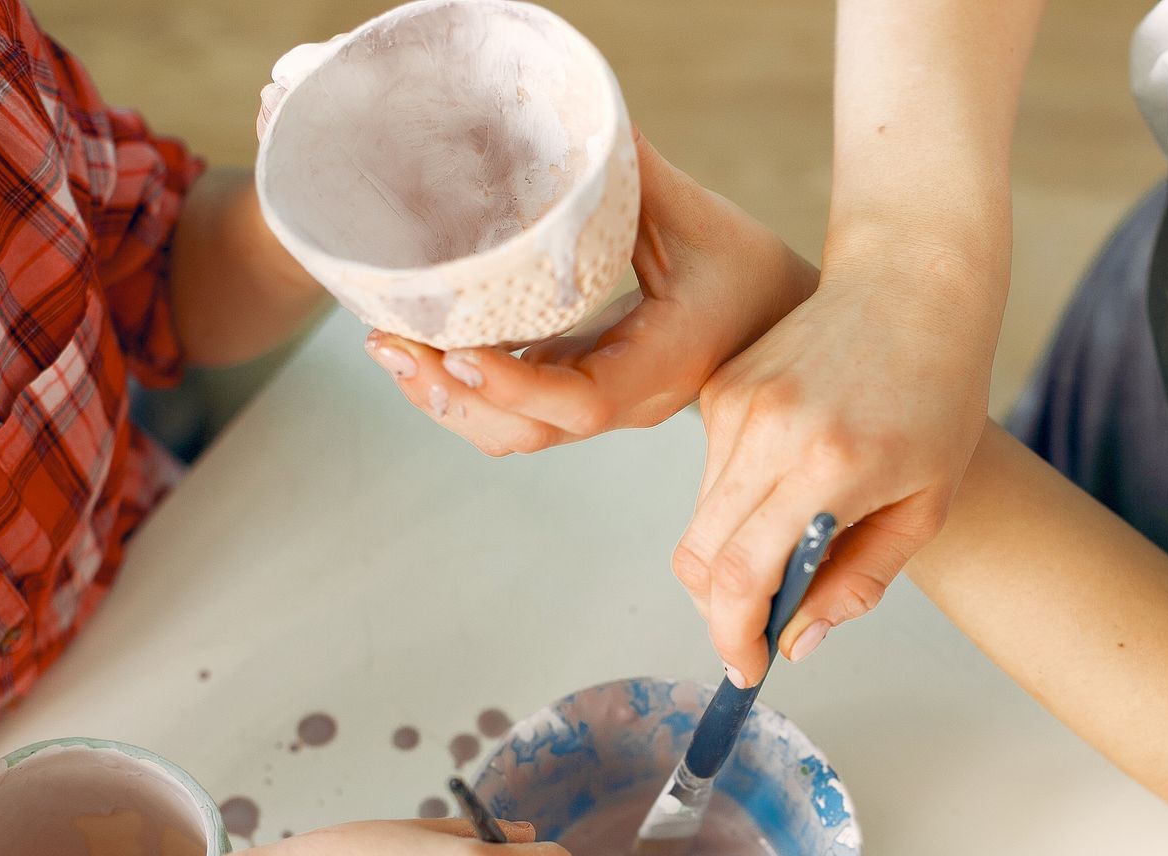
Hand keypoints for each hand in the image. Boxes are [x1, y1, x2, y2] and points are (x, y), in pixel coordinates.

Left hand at [363, 132, 818, 455]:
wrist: (780, 317)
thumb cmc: (748, 270)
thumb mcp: (698, 216)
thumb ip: (633, 173)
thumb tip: (578, 110)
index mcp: (659, 366)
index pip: (581, 401)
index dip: (515, 386)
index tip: (460, 352)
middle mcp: (626, 401)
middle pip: (525, 432)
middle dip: (449, 396)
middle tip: (387, 343)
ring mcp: (602, 404)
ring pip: (513, 432)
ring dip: (447, 399)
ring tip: (390, 349)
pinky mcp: (584, 391)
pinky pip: (518, 412)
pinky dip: (467, 389)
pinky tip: (427, 347)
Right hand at [680, 245, 993, 685]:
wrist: (912, 284)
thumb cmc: (937, 393)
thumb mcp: (925, 505)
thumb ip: (859, 580)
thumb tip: (798, 640)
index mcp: (829, 465)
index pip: (740, 575)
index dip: (733, 635)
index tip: (749, 665)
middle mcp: (768, 433)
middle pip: (700, 558)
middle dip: (720, 612)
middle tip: (758, 632)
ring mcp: (735, 406)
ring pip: (700, 521)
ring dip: (731, 560)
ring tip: (788, 551)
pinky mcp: (719, 390)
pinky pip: (708, 476)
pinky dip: (736, 506)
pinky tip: (787, 484)